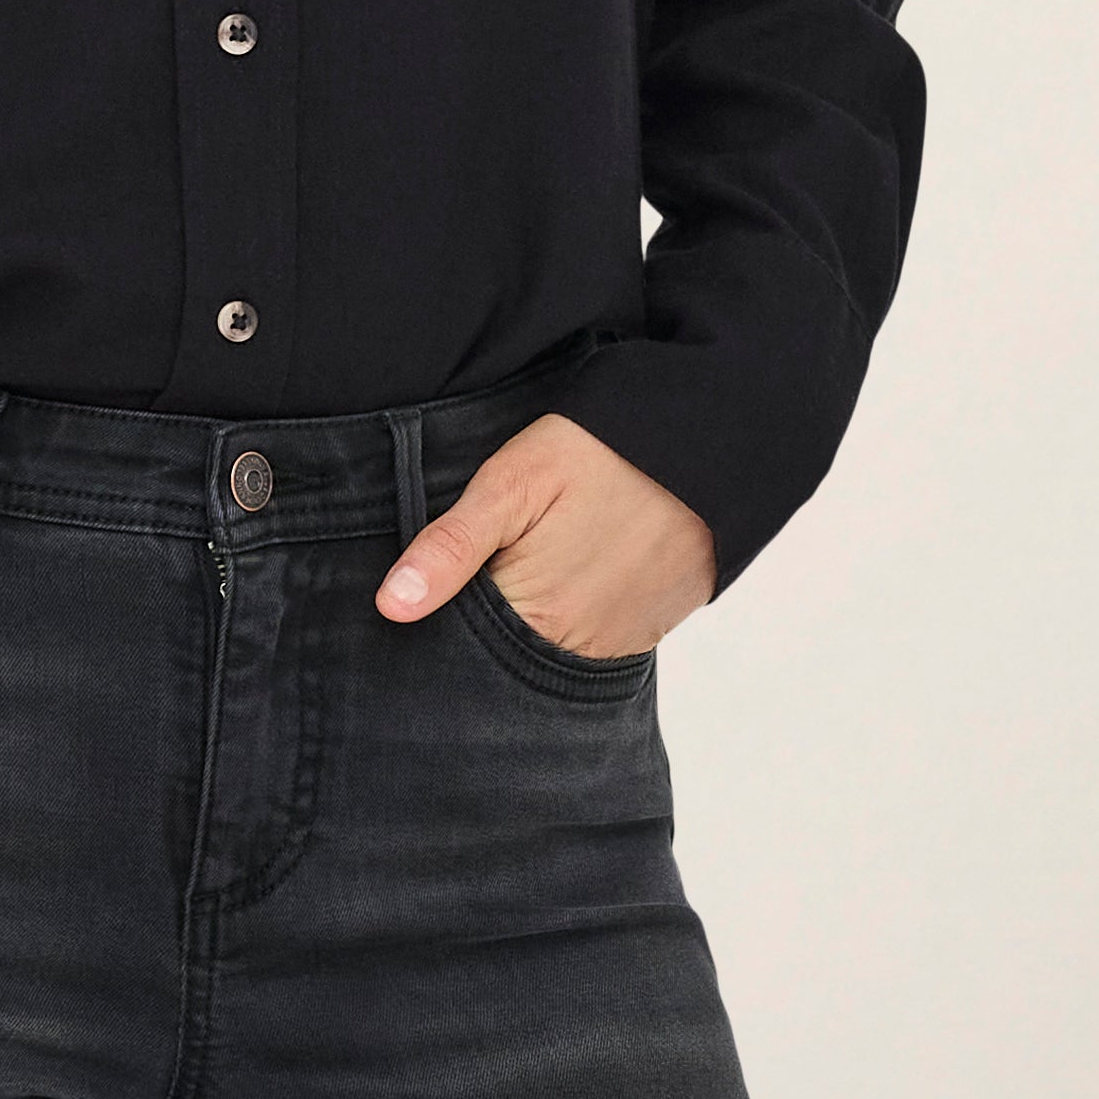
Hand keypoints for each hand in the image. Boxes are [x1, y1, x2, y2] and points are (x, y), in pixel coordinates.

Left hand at [375, 412, 716, 662]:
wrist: (708, 446)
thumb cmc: (601, 454)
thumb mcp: (512, 482)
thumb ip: (450, 546)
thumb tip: (390, 609)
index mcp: (534, 615)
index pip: (460, 642)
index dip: (442, 611)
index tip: (436, 583)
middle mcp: (576, 649)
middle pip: (502, 652)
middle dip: (483, 621)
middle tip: (496, 556)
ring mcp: (617, 644)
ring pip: (545, 649)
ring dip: (529, 619)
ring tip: (537, 557)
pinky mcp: (648, 631)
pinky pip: (590, 640)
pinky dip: (571, 616)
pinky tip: (569, 570)